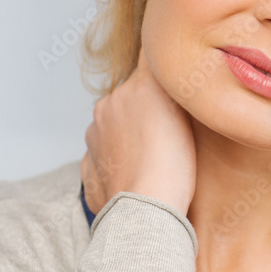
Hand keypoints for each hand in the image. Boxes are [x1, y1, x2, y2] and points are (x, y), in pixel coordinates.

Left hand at [81, 46, 196, 216]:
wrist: (144, 212)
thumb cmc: (171, 164)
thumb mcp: (181, 109)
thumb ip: (167, 81)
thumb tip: (159, 60)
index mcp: (130, 89)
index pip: (146, 63)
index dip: (159, 71)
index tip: (171, 79)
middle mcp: (106, 107)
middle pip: (130, 97)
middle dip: (147, 108)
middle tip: (171, 130)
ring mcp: (93, 139)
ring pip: (115, 127)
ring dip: (131, 136)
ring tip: (155, 158)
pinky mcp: (89, 169)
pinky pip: (106, 157)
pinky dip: (119, 162)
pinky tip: (138, 174)